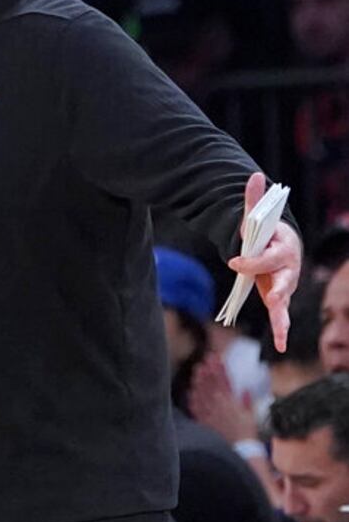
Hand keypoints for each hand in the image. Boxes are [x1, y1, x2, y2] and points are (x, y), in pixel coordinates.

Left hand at [188, 352, 258, 443]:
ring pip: (201, 392)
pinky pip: (195, 406)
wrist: (240, 448)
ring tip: (197, 371)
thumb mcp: (250, 414)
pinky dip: (193, 397)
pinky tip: (191, 391)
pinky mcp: (203, 420)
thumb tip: (244, 390)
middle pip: (211, 383)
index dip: (219, 368)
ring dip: (199, 380)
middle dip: (208, 370)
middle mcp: (218, 404)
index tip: (216, 358)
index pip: (223, 380)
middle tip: (204, 360)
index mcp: (230, 400)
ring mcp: (209, 411)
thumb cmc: (247, 432)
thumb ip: (245, 401)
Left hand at [231, 171, 301, 351]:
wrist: (280, 247)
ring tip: (281, 332)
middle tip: (270, 298)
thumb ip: (254, 198)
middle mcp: (289, 270)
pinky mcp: (279, 297)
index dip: (250, 261)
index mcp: (284, 249)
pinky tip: (282, 346)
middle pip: (284, 281)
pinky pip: (281, 315)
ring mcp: (285, 286)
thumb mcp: (258, 216)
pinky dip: (283, 330)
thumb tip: (254, 175)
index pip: (266, 258)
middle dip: (279, 290)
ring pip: (285, 302)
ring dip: (282, 315)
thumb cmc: (266, 232)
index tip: (232, 262)